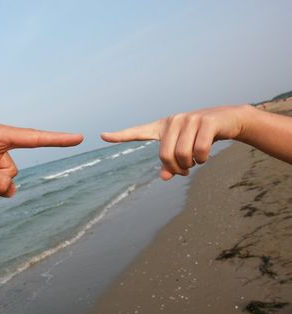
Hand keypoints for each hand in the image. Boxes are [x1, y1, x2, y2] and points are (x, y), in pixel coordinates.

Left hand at [100, 105, 250, 179]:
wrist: (229, 120)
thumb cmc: (201, 136)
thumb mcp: (185, 149)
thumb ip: (172, 163)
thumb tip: (164, 177)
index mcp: (163, 127)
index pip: (138, 132)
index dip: (120, 136)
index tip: (102, 136)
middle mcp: (173, 121)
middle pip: (165, 156)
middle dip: (177, 169)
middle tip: (185, 170)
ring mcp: (189, 119)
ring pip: (183, 155)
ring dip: (191, 165)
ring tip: (196, 161)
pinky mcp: (206, 121)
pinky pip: (200, 150)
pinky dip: (203, 159)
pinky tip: (205, 156)